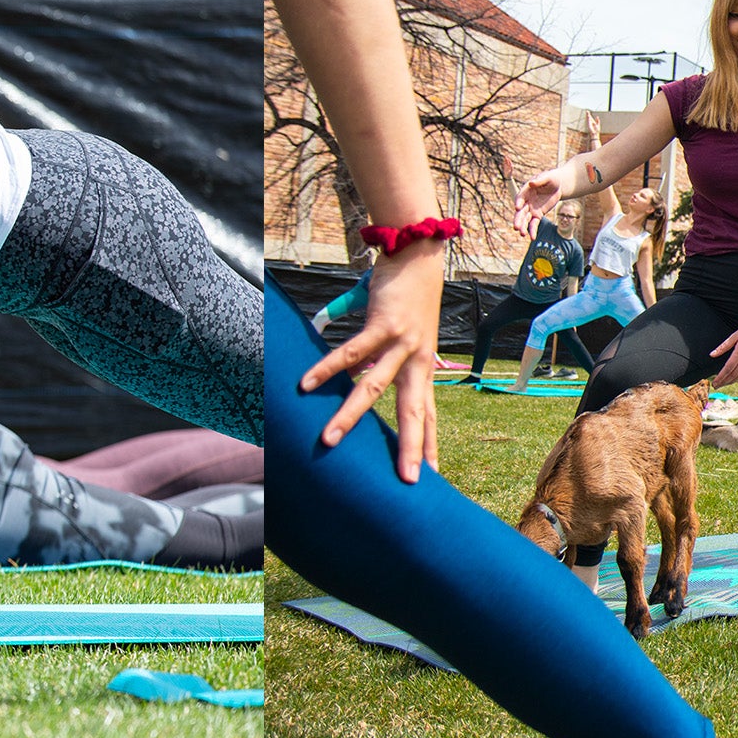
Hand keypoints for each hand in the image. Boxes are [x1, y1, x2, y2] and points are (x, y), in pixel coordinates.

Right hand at [301, 244, 446, 485]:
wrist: (418, 256)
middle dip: (409, 447)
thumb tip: (342, 377)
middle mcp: (418, 361)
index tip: (430, 476)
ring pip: (374, 388)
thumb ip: (374, 360)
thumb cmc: (407, 298)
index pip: (428, 414)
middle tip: (405, 481)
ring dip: (349, 415)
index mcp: (423, 368)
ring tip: (328, 440)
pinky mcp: (385, 324)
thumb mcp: (398, 336)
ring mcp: (403, 343)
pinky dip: (329, 367)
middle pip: (413, 412)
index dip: (429, 445)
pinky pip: (352, 352)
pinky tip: (307, 384)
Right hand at [514, 164, 580, 232]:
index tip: (517, 208)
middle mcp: (526, 201)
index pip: (520, 197)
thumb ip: (540, 180)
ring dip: (523, 227)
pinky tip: (532, 237)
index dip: (518, 202)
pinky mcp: (538, 214)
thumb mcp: (547, 177)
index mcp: (526, 190)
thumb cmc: (551, 179)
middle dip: (518, 219)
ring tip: (522, 234)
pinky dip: (533, 230)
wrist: (557, 185)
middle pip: (520, 211)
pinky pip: (534, 223)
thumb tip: (531, 183)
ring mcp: (531, 209)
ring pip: (525, 219)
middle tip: (516, 227)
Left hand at [703, 321, 737, 387]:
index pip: (728, 369)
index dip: (720, 377)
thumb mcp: (734, 336)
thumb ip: (722, 347)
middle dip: (724, 382)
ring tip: (724, 384)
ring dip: (732, 382)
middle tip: (717, 386)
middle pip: (733, 374)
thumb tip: (712, 355)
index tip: (714, 382)